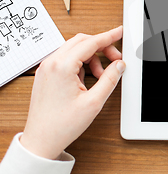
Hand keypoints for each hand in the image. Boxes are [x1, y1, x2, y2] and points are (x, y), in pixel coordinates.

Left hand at [20, 27, 125, 159]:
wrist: (41, 141)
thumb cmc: (61, 125)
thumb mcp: (93, 102)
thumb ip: (109, 79)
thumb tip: (119, 65)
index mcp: (62, 67)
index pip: (90, 43)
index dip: (109, 36)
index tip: (120, 32)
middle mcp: (51, 63)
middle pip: (81, 41)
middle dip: (101, 46)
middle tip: (116, 58)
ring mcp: (46, 68)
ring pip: (74, 49)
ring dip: (91, 57)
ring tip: (101, 75)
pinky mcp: (45, 75)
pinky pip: (66, 59)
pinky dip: (80, 63)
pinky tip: (88, 79)